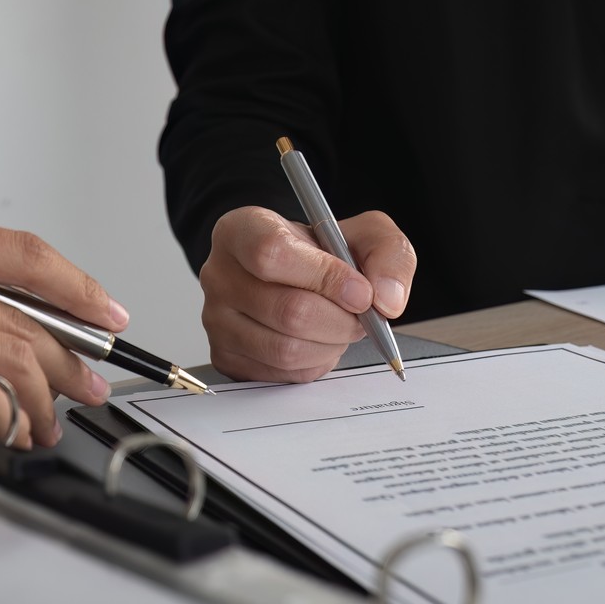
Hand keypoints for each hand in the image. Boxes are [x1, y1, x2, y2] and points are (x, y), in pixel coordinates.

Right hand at [199, 206, 415, 381]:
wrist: (296, 276)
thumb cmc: (322, 253)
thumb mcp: (364, 234)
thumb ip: (388, 254)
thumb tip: (386, 298)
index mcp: (242, 230)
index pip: (272, 254)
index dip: (325, 278)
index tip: (360, 290)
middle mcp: (219, 274)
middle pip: (287, 310)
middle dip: (340, 320)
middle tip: (360, 315)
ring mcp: (216, 319)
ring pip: (286, 349)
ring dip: (330, 344)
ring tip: (339, 326)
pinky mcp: (225, 356)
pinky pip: (280, 373)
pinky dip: (313, 363)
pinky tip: (318, 341)